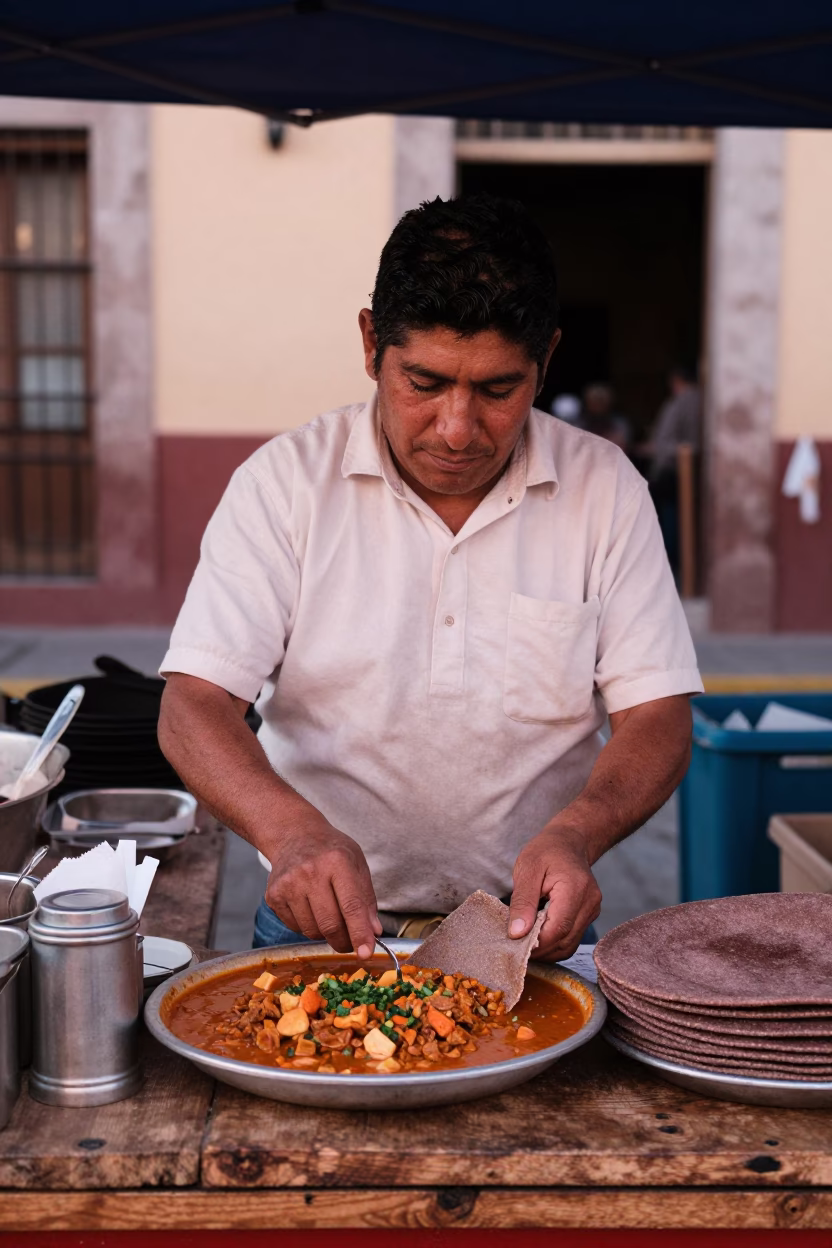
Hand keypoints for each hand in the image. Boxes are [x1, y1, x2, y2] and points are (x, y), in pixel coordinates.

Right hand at [264, 812, 381, 956]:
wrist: (294, 836)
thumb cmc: (331, 852)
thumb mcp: (357, 865)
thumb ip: (367, 899)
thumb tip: (374, 932)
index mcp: (337, 861)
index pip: (351, 906)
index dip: (359, 933)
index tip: (366, 953)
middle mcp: (310, 871)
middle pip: (330, 924)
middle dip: (344, 941)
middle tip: (350, 943)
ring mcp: (288, 884)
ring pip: (312, 930)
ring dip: (325, 933)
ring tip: (329, 915)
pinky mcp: (273, 895)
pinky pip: (296, 927)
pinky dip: (308, 926)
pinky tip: (310, 907)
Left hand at [508, 825, 601, 961]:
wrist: (569, 842)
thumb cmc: (546, 850)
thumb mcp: (527, 869)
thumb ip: (522, 902)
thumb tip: (517, 933)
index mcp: (575, 888)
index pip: (558, 928)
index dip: (536, 943)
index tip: (514, 946)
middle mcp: (590, 902)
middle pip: (565, 941)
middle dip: (540, 950)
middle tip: (515, 948)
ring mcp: (592, 910)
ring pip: (569, 945)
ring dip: (547, 949)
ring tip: (524, 943)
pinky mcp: (589, 915)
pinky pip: (571, 938)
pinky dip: (554, 943)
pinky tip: (538, 936)